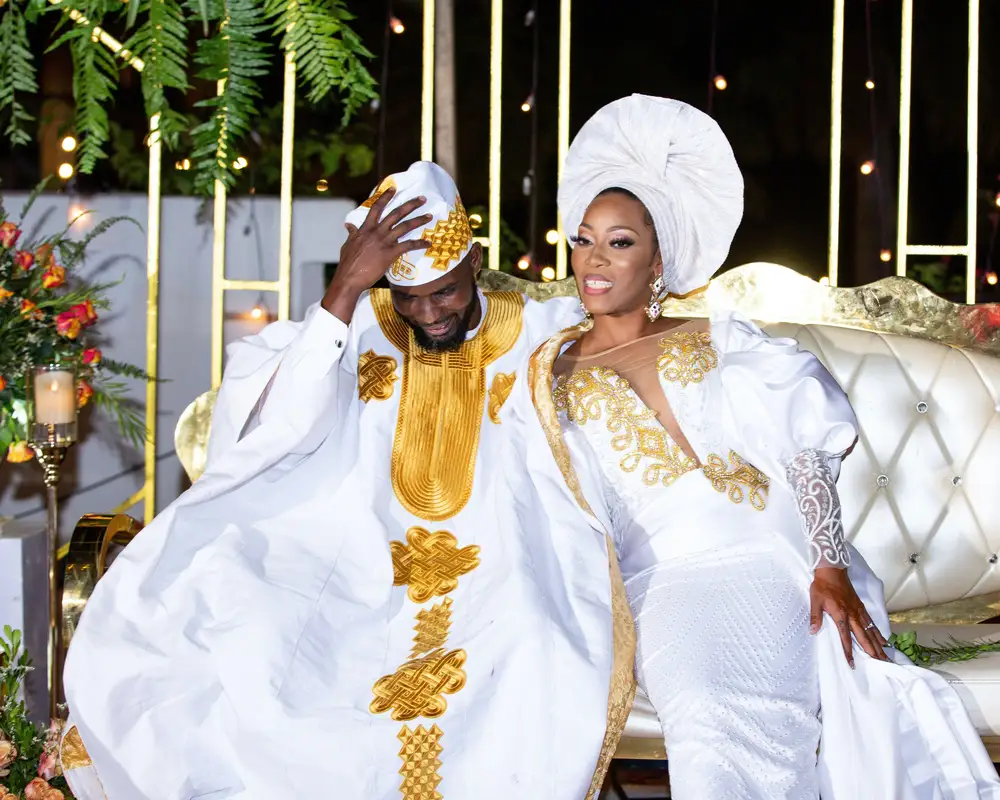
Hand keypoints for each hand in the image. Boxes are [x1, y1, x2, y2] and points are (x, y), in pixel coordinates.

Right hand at [322, 188, 431, 320]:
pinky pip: (408, 245)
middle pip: (396, 213)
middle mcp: (376, 231)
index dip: (385, 197)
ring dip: (419, 220)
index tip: (393, 188)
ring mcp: (384, 241)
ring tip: (430, 216)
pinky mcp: (390, 253)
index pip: (376, 208)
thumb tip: (348, 225)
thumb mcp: (348, 244)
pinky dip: (420, 243)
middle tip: (422, 198)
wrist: (349, 277)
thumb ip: (352, 233)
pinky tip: (428, 243)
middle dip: (410, 205)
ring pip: (405, 226)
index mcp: (365, 228)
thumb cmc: (348, 263)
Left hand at [810, 566, 889, 666]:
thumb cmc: (822, 585)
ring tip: (885, 656)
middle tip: (880, 664)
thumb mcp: (815, 600)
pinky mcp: (861, 606)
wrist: (833, 570)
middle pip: (864, 637)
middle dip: (872, 652)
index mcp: (840, 615)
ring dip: (878, 645)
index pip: (845, 637)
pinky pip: (872, 622)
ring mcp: (859, 611)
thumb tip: (813, 631)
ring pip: (870, 631)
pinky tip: (884, 640)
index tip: (852, 664)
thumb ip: (815, 616)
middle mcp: (852, 615)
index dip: (848, 651)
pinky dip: (878, 632)